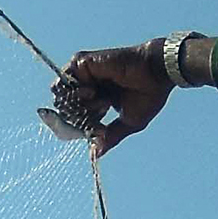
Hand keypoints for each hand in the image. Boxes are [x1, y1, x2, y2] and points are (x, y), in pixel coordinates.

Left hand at [52, 42, 178, 155]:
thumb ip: (110, 137)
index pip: (74, 117)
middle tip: (101, 116)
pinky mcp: (81, 62)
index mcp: (98, 98)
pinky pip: (63, 83)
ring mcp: (83, 74)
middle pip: (64, 109)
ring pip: (60, 96)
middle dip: (79, 119)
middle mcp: (88, 85)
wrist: (157, 72)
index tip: (95, 132)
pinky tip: (94, 92)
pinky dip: (75, 92)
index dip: (76, 129)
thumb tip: (95, 155)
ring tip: (102, 102)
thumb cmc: (148, 94)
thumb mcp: (128, 122)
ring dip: (78, 106)